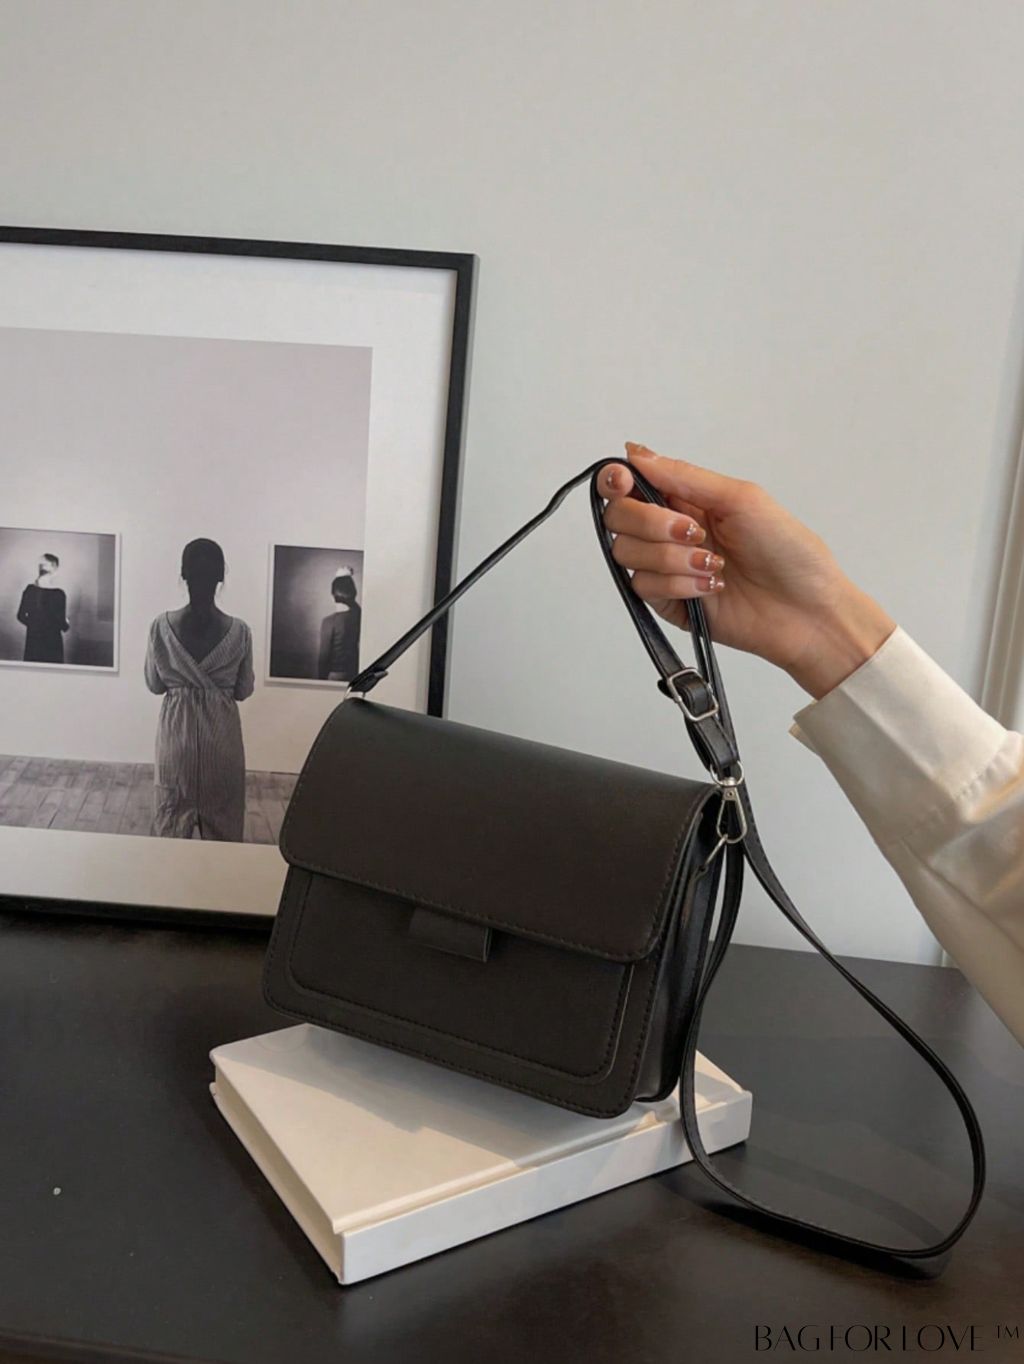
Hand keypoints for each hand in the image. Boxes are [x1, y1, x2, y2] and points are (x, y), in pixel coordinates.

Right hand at [600, 443, 897, 699]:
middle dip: (650, 521)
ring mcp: (666, 569)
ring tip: (713, 564)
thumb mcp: (740, 498)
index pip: (627, 483)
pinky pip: (643, 587)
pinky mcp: (669, 603)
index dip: (615, 480)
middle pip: (618, 517)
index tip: (623, 482)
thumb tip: (635, 451)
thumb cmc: (788, 551)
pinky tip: (710, 587)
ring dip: (670, 557)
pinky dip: (677, 584)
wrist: (806, 611)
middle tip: (693, 531)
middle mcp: (669, 531)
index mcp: (685, 499)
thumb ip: (682, 476)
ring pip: (626, 553)